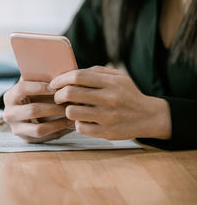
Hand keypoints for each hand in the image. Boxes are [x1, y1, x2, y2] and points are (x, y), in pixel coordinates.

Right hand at [3, 78, 73, 142]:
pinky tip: (69, 124)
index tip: (56, 86)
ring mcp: (16, 128)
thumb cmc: (33, 94)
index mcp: (9, 97)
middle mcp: (9, 114)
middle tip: (69, 103)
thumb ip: (39, 77)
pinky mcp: (25, 139)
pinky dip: (58, 130)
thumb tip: (55, 69)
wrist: (25, 112)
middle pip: (33, 110)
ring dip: (58, 122)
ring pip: (39, 128)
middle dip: (54, 107)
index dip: (40, 87)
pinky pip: (44, 137)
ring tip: (71, 116)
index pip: (22, 89)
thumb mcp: (32, 84)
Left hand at [49, 66, 171, 139]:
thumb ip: (96, 72)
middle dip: (58, 95)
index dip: (61, 79)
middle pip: (70, 93)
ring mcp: (107, 117)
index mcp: (111, 82)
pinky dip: (77, 123)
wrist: (150, 116)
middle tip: (58, 97)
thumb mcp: (119, 77)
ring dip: (67, 110)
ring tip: (71, 109)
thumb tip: (71, 72)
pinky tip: (82, 120)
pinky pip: (80, 127)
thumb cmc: (128, 94)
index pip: (77, 77)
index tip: (54, 83)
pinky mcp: (106, 132)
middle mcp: (109, 98)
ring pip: (71, 112)